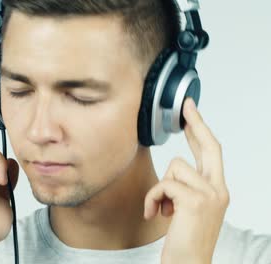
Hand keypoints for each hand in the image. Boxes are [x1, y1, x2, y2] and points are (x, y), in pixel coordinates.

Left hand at [144, 97, 229, 263]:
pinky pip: (164, 184)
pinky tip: (154, 214)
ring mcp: (209, 195)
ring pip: (175, 167)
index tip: (191, 112)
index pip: (211, 152)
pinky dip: (152, 198)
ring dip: (160, 188)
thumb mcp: (187, 209)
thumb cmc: (184, 238)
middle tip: (185, 107)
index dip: (201, 130)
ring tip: (161, 208)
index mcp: (216, 190)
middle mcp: (218, 190)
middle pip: (209, 146)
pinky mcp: (194, 202)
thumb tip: (174, 170)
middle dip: (196, 123)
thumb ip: (185, 188)